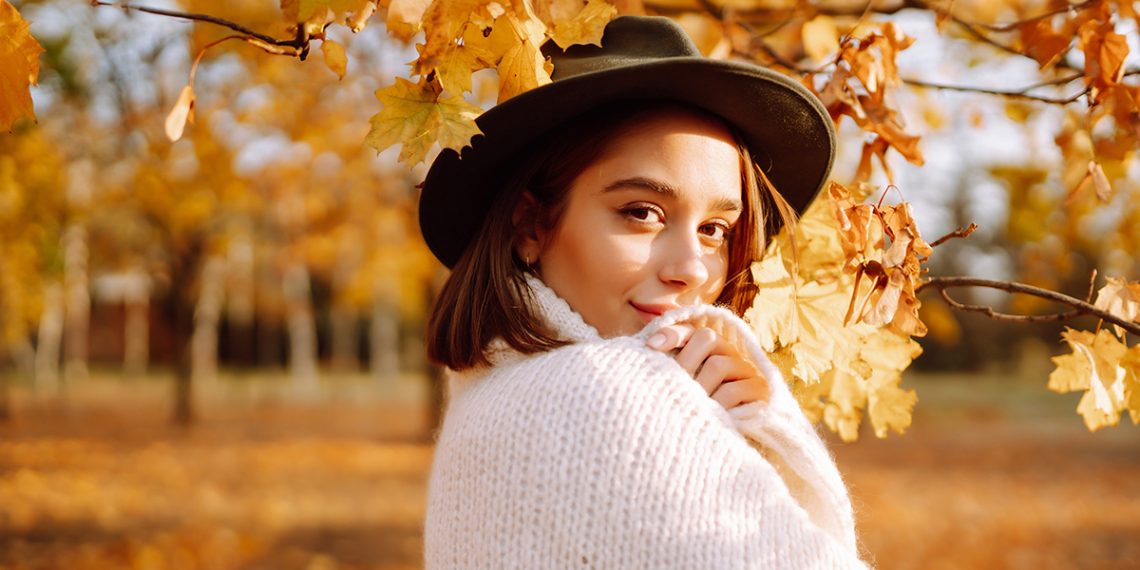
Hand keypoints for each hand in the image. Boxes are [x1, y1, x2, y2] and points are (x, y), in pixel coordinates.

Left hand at [646, 324, 769, 408]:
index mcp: (706, 348)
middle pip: (707, 338)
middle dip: (686, 362)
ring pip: (718, 364)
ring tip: (688, 406)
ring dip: (700, 387)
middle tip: (674, 387)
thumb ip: (665, 370)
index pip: (690, 330)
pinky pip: (734, 390)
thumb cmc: (690, 414)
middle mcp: (727, 352)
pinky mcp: (758, 389)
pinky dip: (716, 403)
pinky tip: (707, 415)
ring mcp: (745, 369)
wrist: (720, 444)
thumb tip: (646, 348)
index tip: (650, 346)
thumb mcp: (676, 390)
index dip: (672, 334)